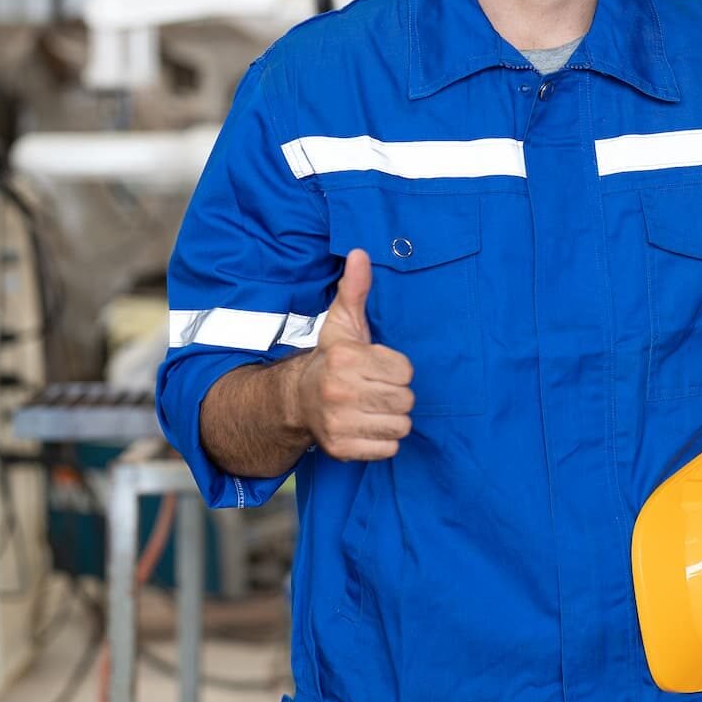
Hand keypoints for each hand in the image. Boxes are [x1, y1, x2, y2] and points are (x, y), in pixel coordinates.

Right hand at [298, 249, 414, 460]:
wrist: (296, 400)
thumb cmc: (330, 359)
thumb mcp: (342, 323)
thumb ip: (356, 288)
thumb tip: (360, 252)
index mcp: (345, 359)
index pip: (405, 370)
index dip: (397, 368)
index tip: (380, 367)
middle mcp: (339, 391)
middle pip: (405, 399)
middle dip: (397, 394)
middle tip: (378, 388)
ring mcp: (339, 423)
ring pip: (400, 425)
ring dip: (393, 418)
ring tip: (374, 407)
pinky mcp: (342, 449)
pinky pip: (389, 449)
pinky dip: (383, 441)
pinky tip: (368, 425)